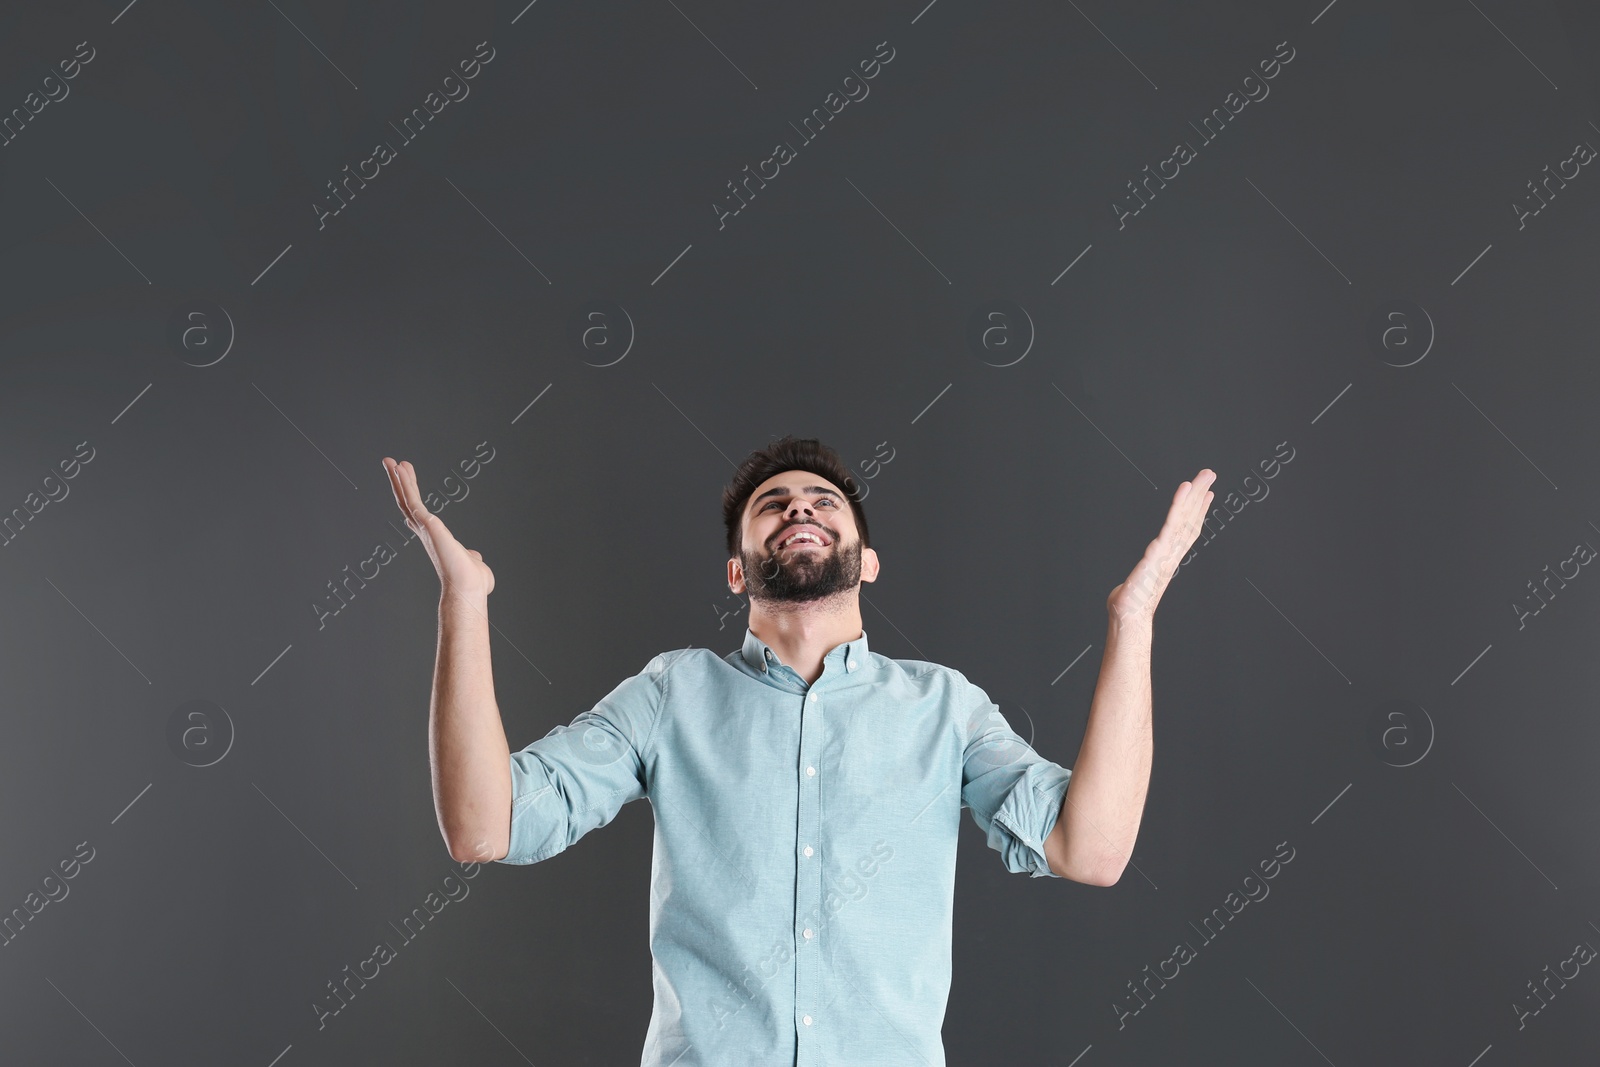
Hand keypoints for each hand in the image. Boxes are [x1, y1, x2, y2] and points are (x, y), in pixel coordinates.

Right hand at [383, 457, 494, 600]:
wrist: (468, 588)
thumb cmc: (471, 582)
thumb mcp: (472, 562)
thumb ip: (470, 555)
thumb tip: (474, 556)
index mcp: (435, 538)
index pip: (417, 515)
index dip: (410, 499)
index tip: (406, 485)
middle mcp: (426, 532)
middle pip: (407, 502)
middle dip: (400, 483)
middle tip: (393, 464)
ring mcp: (425, 528)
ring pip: (405, 498)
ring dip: (397, 479)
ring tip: (390, 461)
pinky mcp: (428, 524)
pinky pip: (412, 499)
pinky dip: (405, 483)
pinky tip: (401, 468)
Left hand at [1106, 469, 1214, 623]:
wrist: (1128, 618)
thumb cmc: (1130, 603)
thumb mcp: (1140, 579)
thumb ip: (1143, 573)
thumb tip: (1137, 578)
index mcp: (1169, 556)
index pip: (1187, 529)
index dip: (1198, 510)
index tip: (1207, 494)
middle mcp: (1171, 553)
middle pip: (1190, 519)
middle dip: (1200, 496)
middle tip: (1210, 474)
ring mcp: (1166, 553)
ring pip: (1183, 519)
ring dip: (1193, 496)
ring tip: (1202, 477)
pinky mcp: (1157, 554)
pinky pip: (1170, 525)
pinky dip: (1177, 508)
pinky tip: (1183, 493)